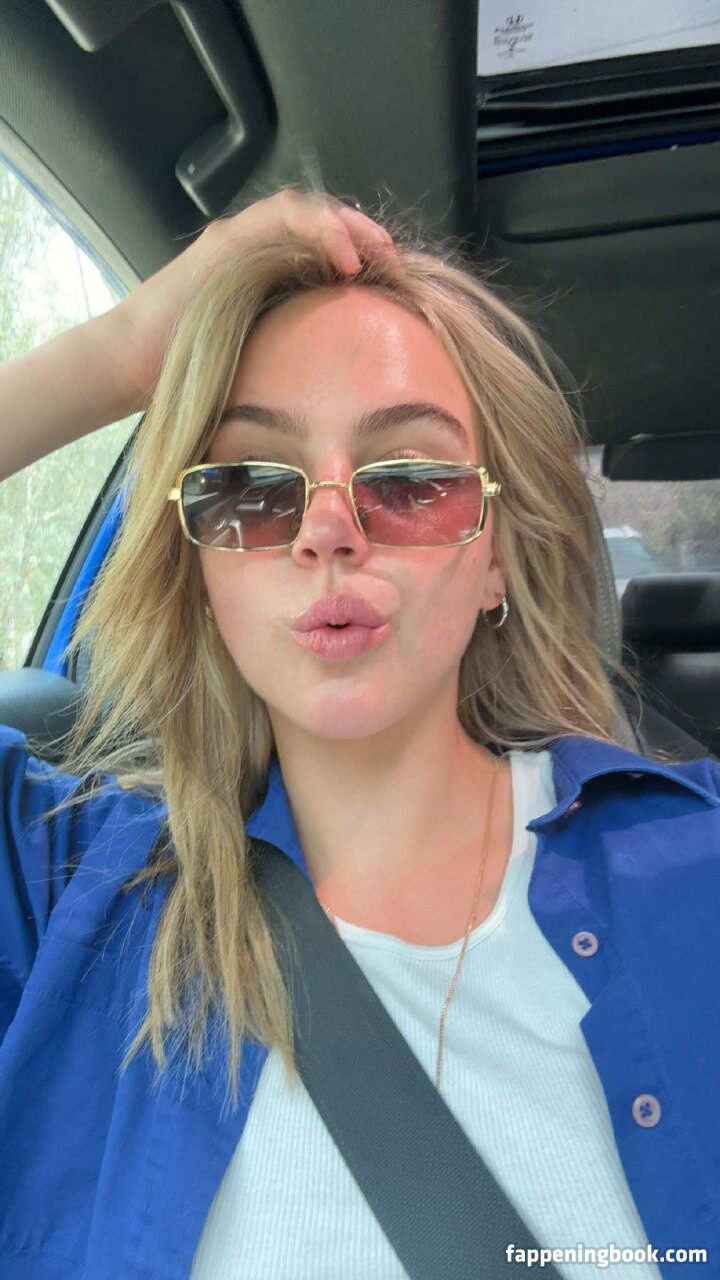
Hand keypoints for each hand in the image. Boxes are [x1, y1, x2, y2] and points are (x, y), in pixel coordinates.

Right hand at [111, 190, 394, 406]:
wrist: (137, 363)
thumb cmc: (199, 371)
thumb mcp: (267, 358)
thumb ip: (299, 348)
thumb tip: (350, 380)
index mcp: (272, 273)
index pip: (326, 247)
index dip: (364, 255)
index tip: (394, 282)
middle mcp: (259, 248)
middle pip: (324, 222)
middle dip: (364, 235)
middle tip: (395, 261)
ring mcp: (243, 238)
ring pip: (308, 209)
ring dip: (349, 225)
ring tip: (378, 252)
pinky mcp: (229, 237)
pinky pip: (285, 216)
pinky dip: (321, 230)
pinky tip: (345, 259)